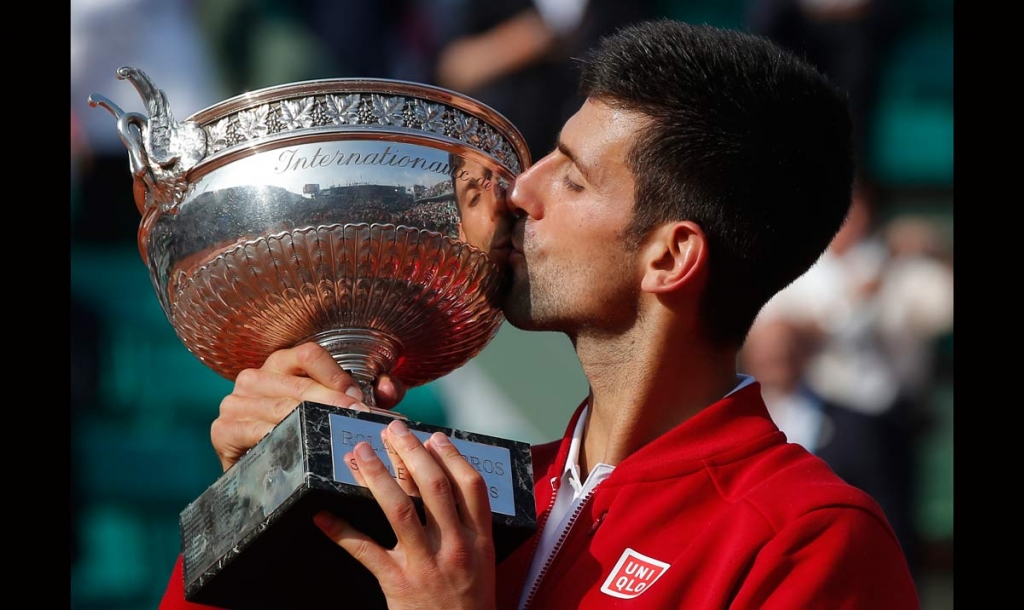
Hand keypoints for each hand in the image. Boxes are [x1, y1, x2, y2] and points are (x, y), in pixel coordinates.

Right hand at [210, 342, 405, 470]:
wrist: (261, 474)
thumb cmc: (304, 432)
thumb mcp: (339, 408)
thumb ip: (371, 393)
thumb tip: (390, 387)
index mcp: (281, 364)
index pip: (309, 353)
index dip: (337, 375)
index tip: (360, 399)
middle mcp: (255, 377)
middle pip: (299, 383)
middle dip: (334, 402)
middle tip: (359, 419)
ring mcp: (235, 403)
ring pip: (280, 407)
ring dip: (312, 422)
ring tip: (338, 435)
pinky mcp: (223, 430)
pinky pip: (254, 431)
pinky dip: (280, 438)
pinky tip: (301, 448)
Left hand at [315, 420, 496, 609]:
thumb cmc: (469, 603)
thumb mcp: (482, 562)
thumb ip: (468, 526)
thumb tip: (443, 487)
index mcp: (480, 541)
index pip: (471, 487)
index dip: (453, 456)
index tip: (434, 437)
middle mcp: (455, 547)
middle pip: (433, 488)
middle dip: (410, 453)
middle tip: (391, 430)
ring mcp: (426, 565)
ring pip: (399, 510)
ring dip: (377, 476)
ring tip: (360, 453)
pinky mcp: (397, 584)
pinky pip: (365, 551)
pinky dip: (342, 531)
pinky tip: (323, 516)